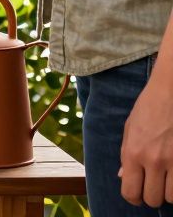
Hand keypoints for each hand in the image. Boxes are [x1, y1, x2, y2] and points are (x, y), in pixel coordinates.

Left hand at [120, 75, 172, 207]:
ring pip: (172, 197)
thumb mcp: (129, 130)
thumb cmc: (148, 109)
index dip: (133, 198)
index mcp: (133, 154)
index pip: (131, 192)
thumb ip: (126, 156)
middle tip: (153, 187)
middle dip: (152, 196)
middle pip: (154, 199)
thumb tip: (124, 177)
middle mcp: (154, 160)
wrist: (170, 93)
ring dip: (169, 192)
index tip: (137, 195)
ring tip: (166, 179)